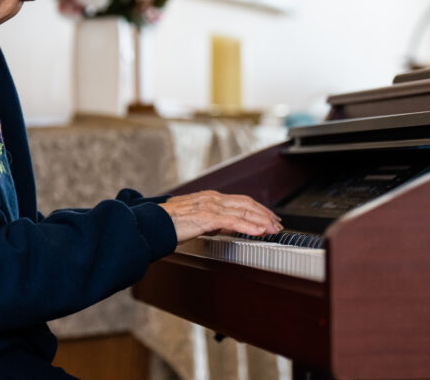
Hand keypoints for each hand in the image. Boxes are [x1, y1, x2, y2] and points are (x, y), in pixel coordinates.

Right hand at [159, 190, 282, 242]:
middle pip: (246, 203)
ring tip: (274, 228)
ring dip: (262, 220)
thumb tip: (224, 227)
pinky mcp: (207, 217)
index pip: (240, 201)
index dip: (258, 208)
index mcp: (209, 197)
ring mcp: (210, 206)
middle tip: (278, 224)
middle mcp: (212, 198)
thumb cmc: (167, 223)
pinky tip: (260, 231)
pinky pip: (233, 221)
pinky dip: (249, 226)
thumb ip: (210, 221)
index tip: (269, 218)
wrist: (151, 223)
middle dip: (265, 214)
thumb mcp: (193, 219)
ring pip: (243, 211)